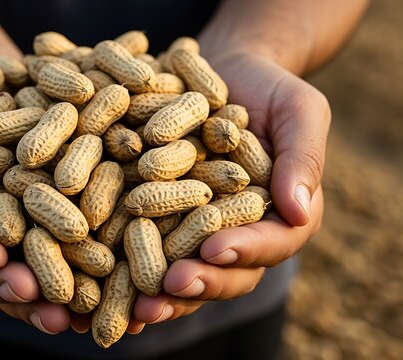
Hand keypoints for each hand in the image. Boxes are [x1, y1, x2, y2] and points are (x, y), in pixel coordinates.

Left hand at [132, 53, 328, 323]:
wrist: (223, 74)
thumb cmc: (269, 88)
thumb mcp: (298, 110)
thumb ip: (302, 157)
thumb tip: (298, 211)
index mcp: (281, 216)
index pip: (271, 243)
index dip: (244, 250)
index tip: (215, 250)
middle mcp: (239, 233)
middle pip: (224, 272)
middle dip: (198, 282)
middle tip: (169, 287)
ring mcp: (196, 232)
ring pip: (183, 271)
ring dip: (159, 293)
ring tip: (136, 306)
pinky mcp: (159, 220)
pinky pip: (143, 247)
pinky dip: (125, 270)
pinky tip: (100, 280)